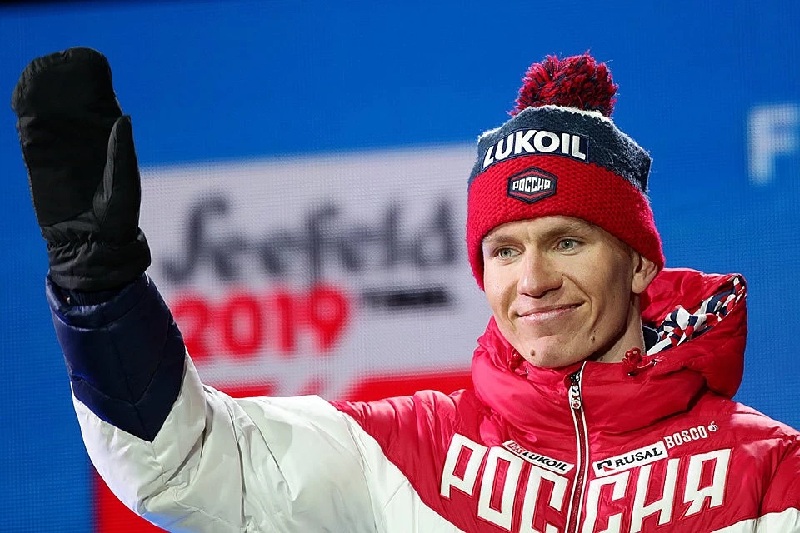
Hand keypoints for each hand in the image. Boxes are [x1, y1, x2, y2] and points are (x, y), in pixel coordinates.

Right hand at [12, 47, 150, 290]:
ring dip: (40, 91)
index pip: (99, 101)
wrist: (91, 242)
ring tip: (35, 73)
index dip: (92, 80)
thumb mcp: (124, 184)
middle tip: (55, 63)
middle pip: (70, 100)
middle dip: (62, 80)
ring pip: (47, 110)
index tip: (85, 60)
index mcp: (110, 139)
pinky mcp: (38, 158)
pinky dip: (24, 111)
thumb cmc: (118, 215)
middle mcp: (84, 138)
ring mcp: (60, 146)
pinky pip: (29, 129)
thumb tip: (123, 116)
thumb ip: (121, 152)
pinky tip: (22, 96)